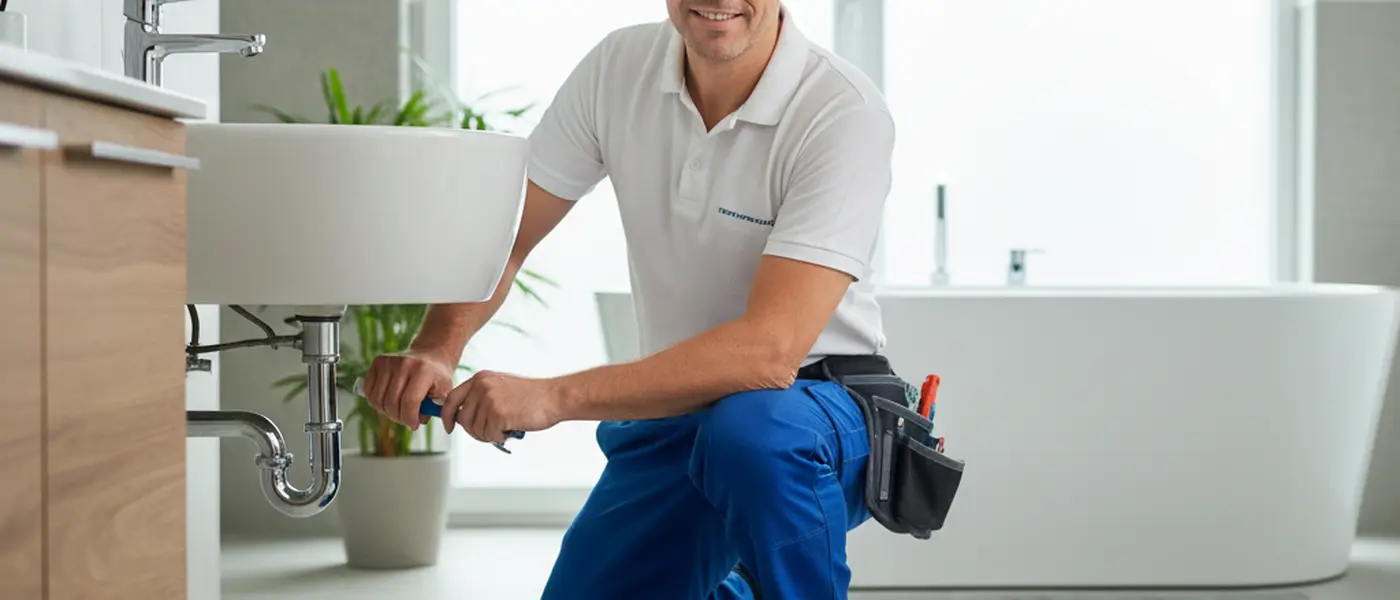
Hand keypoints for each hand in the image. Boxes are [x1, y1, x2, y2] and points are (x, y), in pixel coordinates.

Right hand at [363, 350, 454, 429]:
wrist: (429, 355)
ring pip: (378, 399)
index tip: (413, 425)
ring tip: (398, 411)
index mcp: (423, 370)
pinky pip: (369, 391)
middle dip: (399, 417)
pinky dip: (376, 402)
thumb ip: (435, 408)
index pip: (410, 401)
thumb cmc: (436, 376)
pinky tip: (388, 402)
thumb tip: (419, 420)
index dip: (409, 419)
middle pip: (392, 402)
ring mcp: (389, 362)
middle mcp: (404, 363)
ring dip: (386, 412)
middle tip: (406, 419)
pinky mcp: (378, 362)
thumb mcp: (444, 392)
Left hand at [440, 370, 564, 442]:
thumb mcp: (502, 387)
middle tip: (491, 433)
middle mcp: (481, 387)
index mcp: (481, 378)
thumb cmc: (533, 396)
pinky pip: (490, 435)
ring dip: (490, 435)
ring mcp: (489, 400)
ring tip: (507, 427)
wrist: (554, 397)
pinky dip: (501, 437)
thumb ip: (482, 397)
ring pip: (476, 430)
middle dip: (474, 431)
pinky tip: (512, 428)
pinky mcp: (497, 414)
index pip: (452, 398)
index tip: (449, 426)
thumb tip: (464, 417)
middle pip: (463, 419)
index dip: (447, 415)